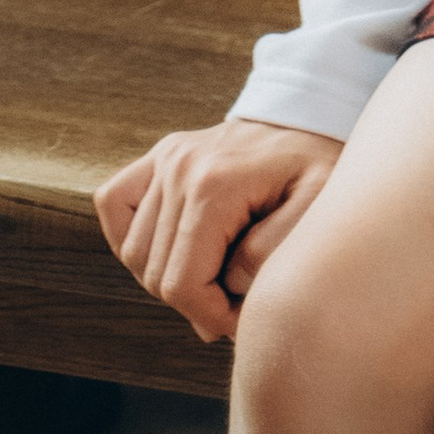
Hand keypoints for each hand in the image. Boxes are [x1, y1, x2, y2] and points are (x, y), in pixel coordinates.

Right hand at [93, 121, 342, 342]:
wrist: (313, 113)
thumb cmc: (319, 164)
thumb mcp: (318, 206)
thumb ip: (274, 250)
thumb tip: (227, 284)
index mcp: (216, 185)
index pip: (182, 284)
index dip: (209, 316)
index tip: (242, 319)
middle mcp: (180, 168)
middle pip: (155, 274)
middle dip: (195, 303)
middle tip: (234, 303)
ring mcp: (166, 158)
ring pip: (134, 251)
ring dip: (167, 277)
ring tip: (214, 277)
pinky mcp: (159, 154)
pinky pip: (114, 205)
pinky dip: (130, 237)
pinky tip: (169, 249)